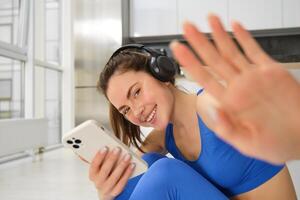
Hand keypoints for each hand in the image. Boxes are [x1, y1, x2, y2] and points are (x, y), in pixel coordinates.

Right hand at [89, 147, 134, 199]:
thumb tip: (110, 145)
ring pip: (114, 177)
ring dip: (122, 165)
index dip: (99, 156)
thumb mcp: (101, 167)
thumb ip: (104, 158)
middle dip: (111, 158)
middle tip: (118, 148)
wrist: (106, 190)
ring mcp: (106, 188)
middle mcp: (98, 182)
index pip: (94, 165)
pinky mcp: (115, 192)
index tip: (105, 147)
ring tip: (128, 155)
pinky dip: (127, 173)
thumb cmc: (105, 173)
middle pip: (105, 170)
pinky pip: (122, 183)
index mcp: (92, 174)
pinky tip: (132, 165)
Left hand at [170, 14, 299, 163]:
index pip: (204, 77)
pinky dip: (245, 37)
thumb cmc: (276, 143)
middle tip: (187, 26)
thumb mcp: (248, 143)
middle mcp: (238, 86)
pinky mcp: (272, 71)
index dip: (190, 62)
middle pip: (214, 59)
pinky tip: (235, 26)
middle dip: (199, 42)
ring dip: (220, 35)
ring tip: (209, 19)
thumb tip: (212, 111)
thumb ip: (228, 129)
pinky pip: (255, 50)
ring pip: (232, 51)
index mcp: (230, 102)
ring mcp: (254, 77)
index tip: (177, 49)